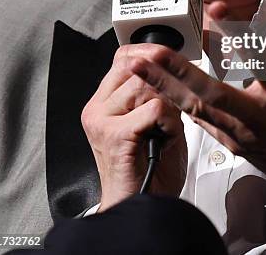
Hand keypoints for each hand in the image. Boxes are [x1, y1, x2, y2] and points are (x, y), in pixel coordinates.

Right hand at [81, 44, 186, 210]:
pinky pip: (155, 107)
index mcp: (102, 103)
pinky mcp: (114, 133)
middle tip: (165, 117)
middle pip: (137, 69)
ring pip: (147, 86)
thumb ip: (151, 93)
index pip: (123, 58)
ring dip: (167, 107)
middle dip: (162, 88)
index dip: (149, 59)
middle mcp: (96, 108)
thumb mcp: (150, 121)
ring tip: (162, 131)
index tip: (166, 68)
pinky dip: (169, 122)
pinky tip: (164, 139)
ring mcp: (102, 120)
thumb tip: (166, 68)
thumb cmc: (150, 169)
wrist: (141, 207)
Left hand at [131, 0, 265, 232]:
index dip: (232, 34)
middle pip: (208, 92)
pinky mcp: (234, 146)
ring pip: (197, 109)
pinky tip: (158, 90)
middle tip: (147, 50)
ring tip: (137, 68)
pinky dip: (179, 104)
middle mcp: (258, 116)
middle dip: (174, 70)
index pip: (255, 58)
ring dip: (165, 87)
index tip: (212, 11)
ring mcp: (242, 135)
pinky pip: (200, 122)